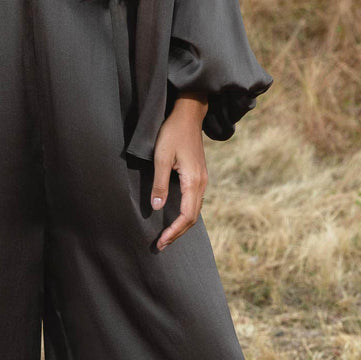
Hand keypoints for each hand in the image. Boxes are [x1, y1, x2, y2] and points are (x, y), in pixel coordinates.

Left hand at [151, 93, 208, 249]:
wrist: (188, 115)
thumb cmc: (172, 133)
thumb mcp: (161, 157)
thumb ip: (160, 183)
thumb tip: (158, 207)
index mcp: (193, 181)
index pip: (186, 216)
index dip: (174, 232)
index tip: (161, 241)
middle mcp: (201, 184)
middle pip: (192, 217)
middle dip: (177, 233)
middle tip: (161, 245)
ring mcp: (202, 180)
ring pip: (194, 210)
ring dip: (181, 225)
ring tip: (166, 235)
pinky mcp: (198, 176)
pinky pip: (194, 201)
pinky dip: (185, 214)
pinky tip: (174, 216)